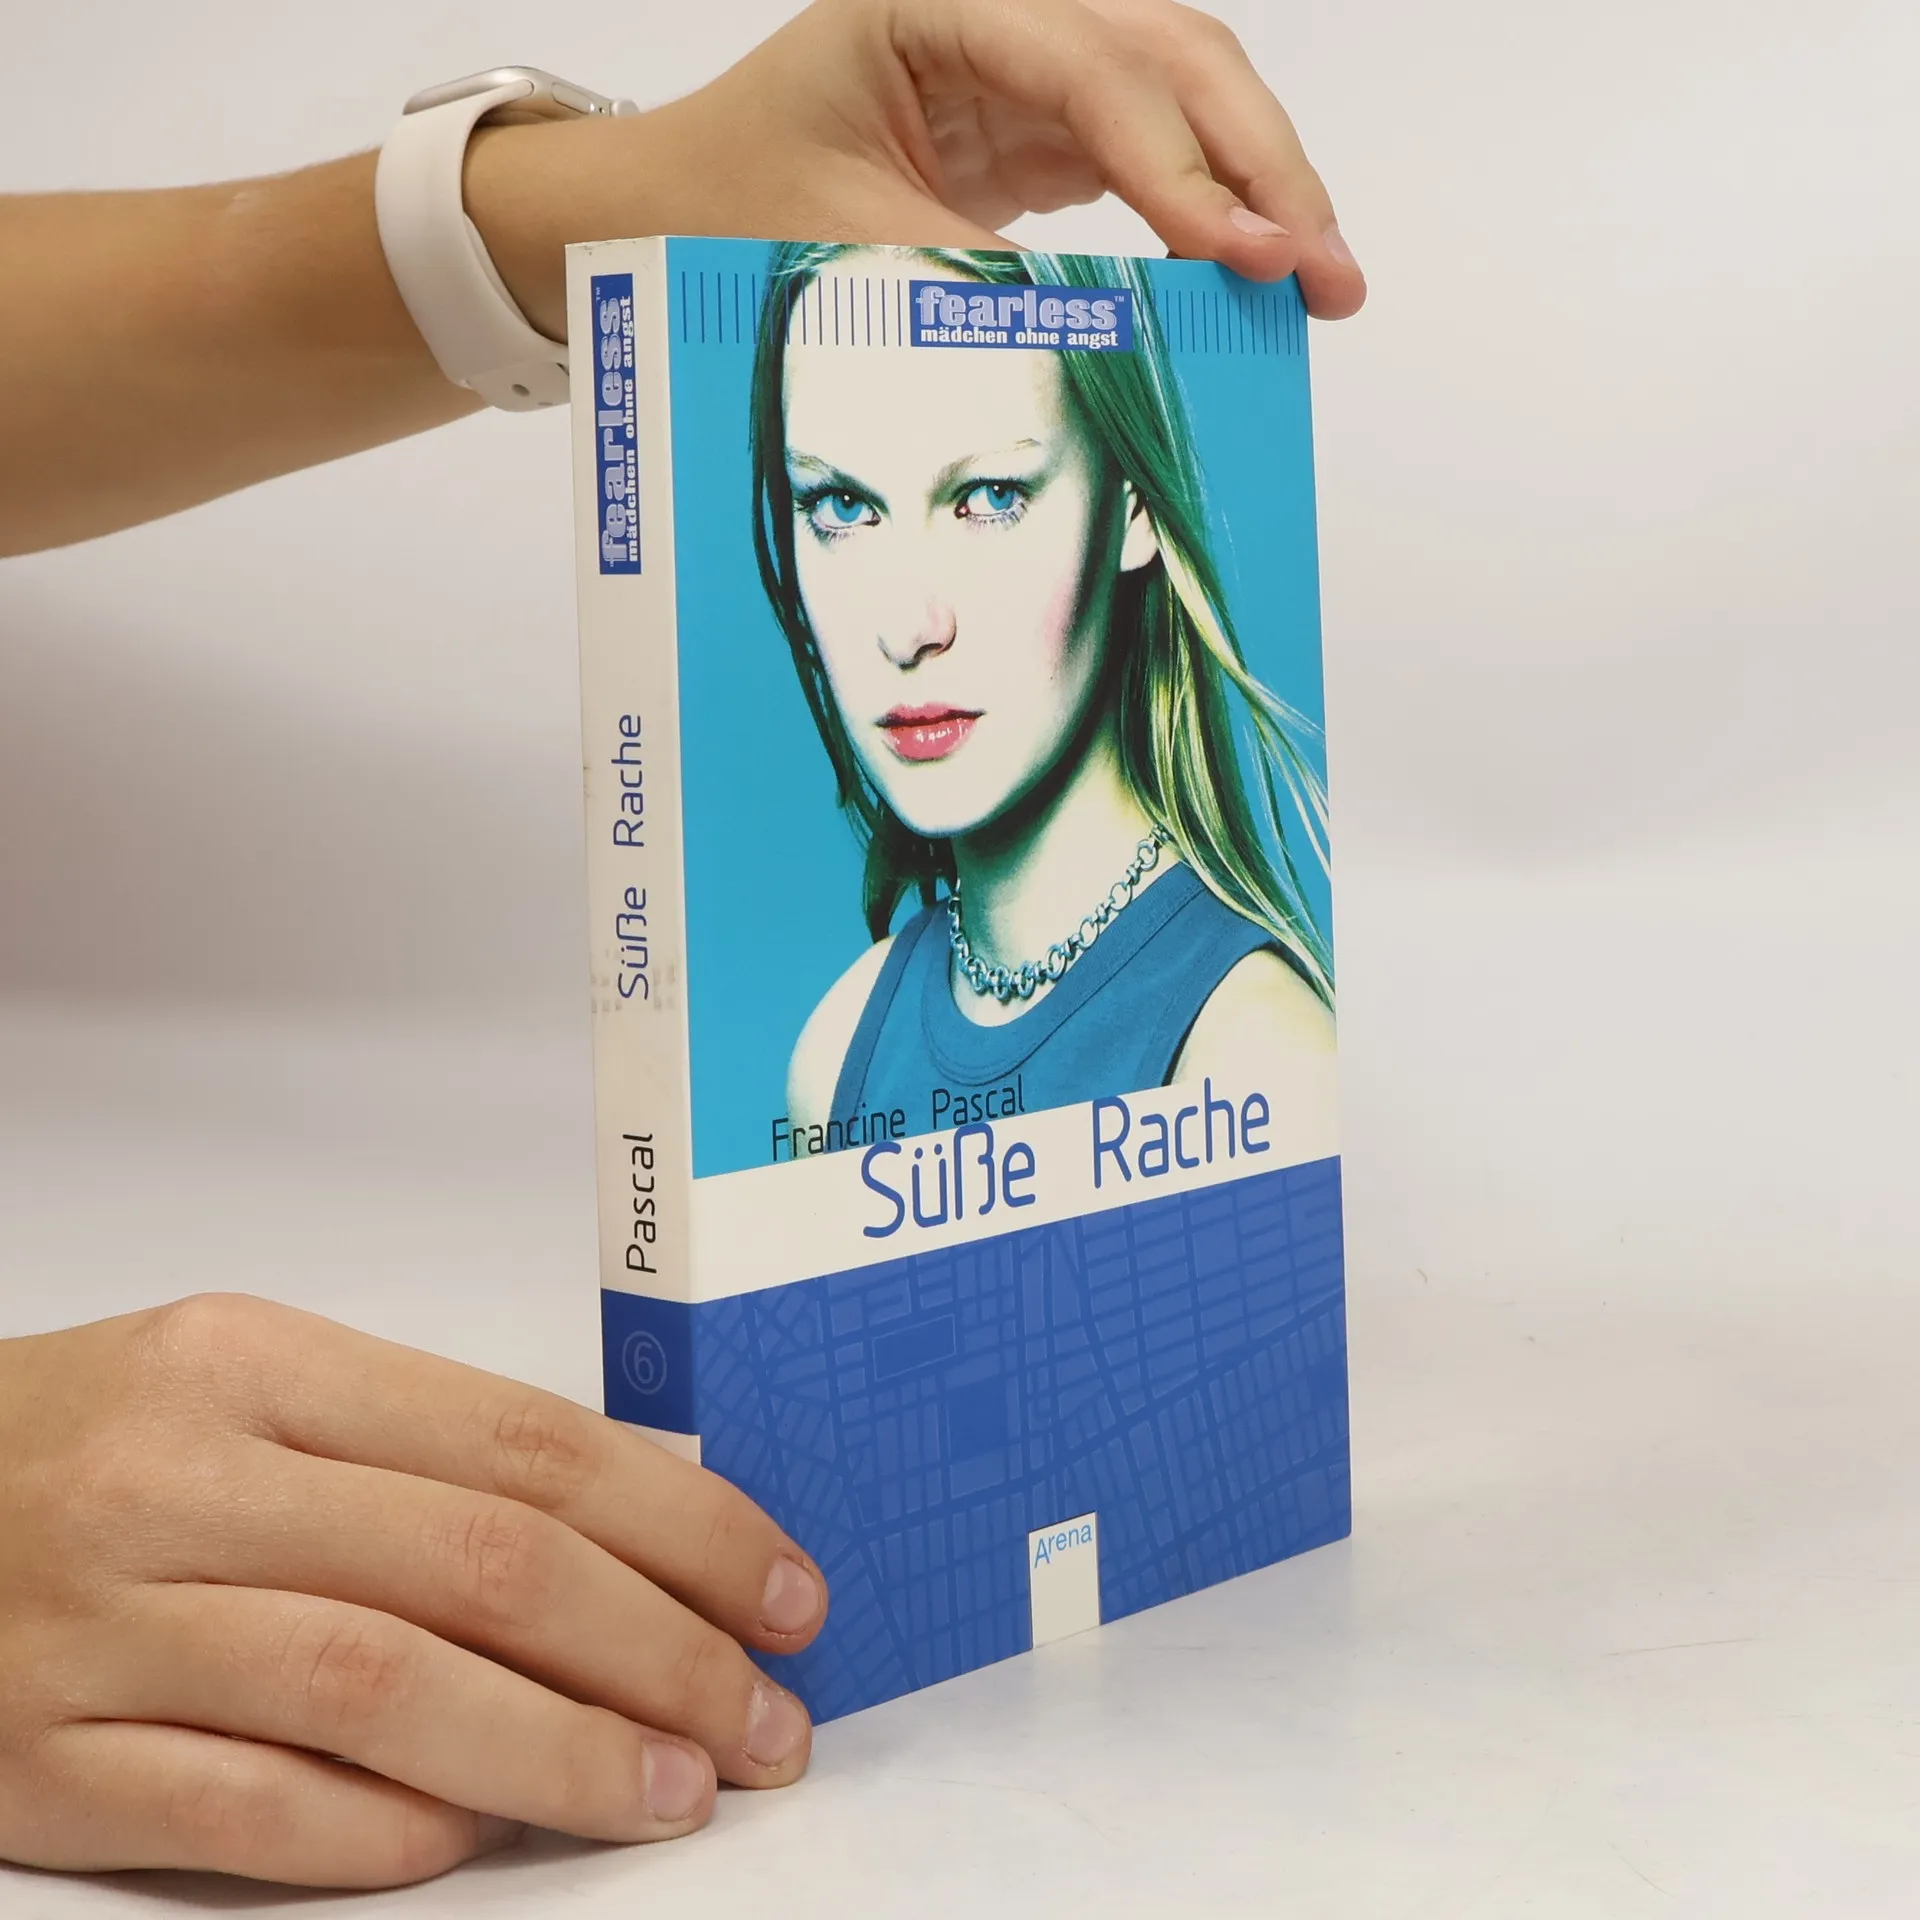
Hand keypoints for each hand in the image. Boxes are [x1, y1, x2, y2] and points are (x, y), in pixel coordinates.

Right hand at [0, 1295, 827, 1886]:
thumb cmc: (93, 1441)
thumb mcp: (250, 1388)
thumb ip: (418, 1454)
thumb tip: (633, 1546)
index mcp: (259, 1362)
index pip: (526, 1443)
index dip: (683, 1526)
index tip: (784, 1589)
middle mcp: (185, 1480)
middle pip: (483, 1565)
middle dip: (660, 1649)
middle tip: (766, 1715)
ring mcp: (102, 1625)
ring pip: (385, 1690)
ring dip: (560, 1752)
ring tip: (677, 1789)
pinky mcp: (36, 1762)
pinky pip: (246, 1813)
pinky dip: (385, 1832)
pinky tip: (479, 1836)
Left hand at [472, 0, 1365, 338]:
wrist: (673, 208)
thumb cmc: (726, 212)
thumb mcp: (845, 256)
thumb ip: (979, 287)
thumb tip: (1117, 346)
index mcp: (933, 2)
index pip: (1096, 74)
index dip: (1182, 168)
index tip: (1246, 258)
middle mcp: (998, 9)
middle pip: (1174, 54)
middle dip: (1261, 164)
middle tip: (1326, 273)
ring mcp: (1026, 59)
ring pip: (1183, 90)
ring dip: (1257, 180)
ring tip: (1319, 277)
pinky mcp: (1039, 122)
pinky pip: (1150, 148)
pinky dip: (1208, 207)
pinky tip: (1251, 267)